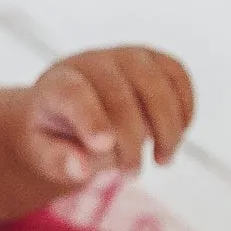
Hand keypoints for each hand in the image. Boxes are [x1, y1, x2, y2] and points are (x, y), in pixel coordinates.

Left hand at [21, 46, 194, 184]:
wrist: (73, 113)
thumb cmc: (57, 137)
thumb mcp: (45, 155)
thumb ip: (59, 161)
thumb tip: (82, 168)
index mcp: (56, 84)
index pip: (72, 93)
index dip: (90, 118)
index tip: (104, 147)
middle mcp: (91, 62)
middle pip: (119, 94)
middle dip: (131, 140)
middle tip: (131, 174)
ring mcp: (124, 56)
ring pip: (156, 83)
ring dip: (167, 128)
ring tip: (162, 160)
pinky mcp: (153, 60)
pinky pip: (178, 76)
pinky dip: (184, 109)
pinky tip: (174, 138)